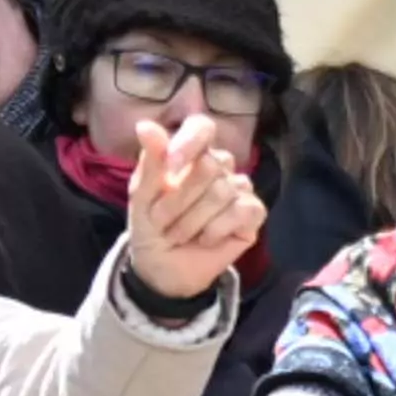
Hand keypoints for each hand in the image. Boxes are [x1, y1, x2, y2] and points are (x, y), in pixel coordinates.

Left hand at [114, 118, 261, 300]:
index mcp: (191, 153)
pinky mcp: (253, 214)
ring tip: (178, 235)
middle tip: (162, 221)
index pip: (202, 127)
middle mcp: (219, 166)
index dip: (189, 143)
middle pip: (209, 166)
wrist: (161, 270)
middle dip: (179, 200)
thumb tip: (145, 125)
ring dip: (192, 221)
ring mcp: (239, 189)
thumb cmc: (151, 227)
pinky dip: (217, 229)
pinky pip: (243, 210)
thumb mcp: (142, 196)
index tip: (171, 166)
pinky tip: (206, 239)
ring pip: (223, 191)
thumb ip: (151, 161)